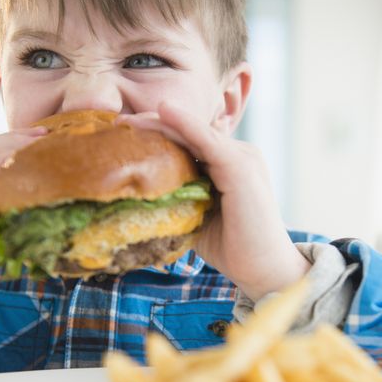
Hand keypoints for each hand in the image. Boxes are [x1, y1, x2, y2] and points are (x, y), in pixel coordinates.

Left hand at [119, 103, 309, 300]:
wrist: (264, 270)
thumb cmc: (233, 248)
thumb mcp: (197, 217)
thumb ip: (179, 200)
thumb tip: (138, 198)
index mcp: (228, 164)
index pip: (189, 141)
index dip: (157, 135)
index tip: (123, 135)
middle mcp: (238, 154)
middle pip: (188, 132)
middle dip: (152, 125)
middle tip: (117, 124)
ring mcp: (241, 157)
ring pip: (193, 133)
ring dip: (160, 122)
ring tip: (128, 120)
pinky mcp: (240, 166)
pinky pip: (207, 140)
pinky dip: (185, 124)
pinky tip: (163, 111)